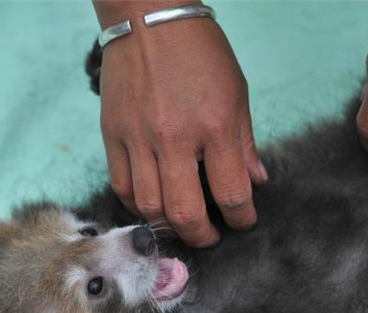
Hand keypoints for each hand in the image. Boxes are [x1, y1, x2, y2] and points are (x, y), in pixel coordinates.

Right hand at [94, 1, 267, 246]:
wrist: (150, 16)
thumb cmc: (199, 50)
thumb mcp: (237, 92)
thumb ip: (244, 143)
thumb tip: (255, 181)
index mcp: (215, 125)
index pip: (232, 193)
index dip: (243, 218)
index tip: (244, 221)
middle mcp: (175, 137)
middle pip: (185, 212)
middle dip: (202, 236)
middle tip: (210, 237)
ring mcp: (139, 138)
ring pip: (148, 206)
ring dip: (167, 225)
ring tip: (180, 224)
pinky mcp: (112, 133)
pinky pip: (121, 185)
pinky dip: (137, 204)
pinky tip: (151, 204)